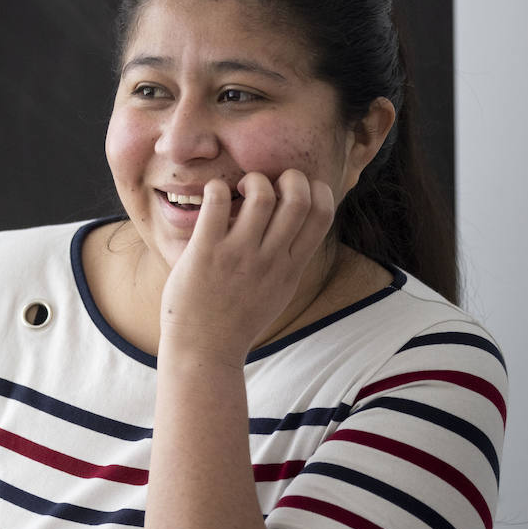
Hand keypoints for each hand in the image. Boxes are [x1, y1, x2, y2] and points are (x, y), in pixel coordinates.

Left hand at [159, 169, 334, 363]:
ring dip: (252, 180)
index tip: (294, 191)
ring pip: (261, 195)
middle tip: (266, 184)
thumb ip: (289, 260)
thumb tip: (295, 226)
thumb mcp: (278, 292)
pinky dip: (217, 189)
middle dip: (288, 177)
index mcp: (291, 267)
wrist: (204, 352)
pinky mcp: (206, 253)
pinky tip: (213, 198)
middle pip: (298, 197)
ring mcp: (238, 255)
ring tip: (238, 191)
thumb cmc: (237, 321)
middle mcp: (270, 259)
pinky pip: (217, 203)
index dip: (316, 189)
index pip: (323, 213)